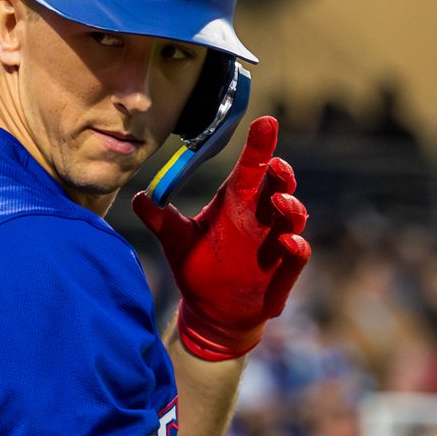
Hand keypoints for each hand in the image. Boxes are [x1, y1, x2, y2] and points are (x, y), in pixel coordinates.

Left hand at [132, 116, 308, 360]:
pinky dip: (296, 247)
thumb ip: (160, 219)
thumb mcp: (176, 241)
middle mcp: (260, 217)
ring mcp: (274, 243)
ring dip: (291, 207)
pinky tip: (288, 242)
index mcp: (237, 203)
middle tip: (273, 167)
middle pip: (279, 186)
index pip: (251, 169)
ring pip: (294, 216)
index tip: (266, 123)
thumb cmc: (198, 269)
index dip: (260, 146)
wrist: (211, 312)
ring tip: (279, 203)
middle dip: (282, 174)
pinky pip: (297, 255)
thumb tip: (140, 197)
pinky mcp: (282, 271)